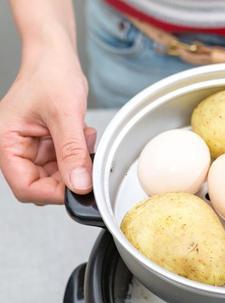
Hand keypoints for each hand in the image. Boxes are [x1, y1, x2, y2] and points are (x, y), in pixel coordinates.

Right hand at [0, 33, 94, 203]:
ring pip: (57, 175)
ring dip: (76, 163)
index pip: (25, 187)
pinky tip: (83, 134)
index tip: (78, 188)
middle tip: (86, 159)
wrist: (56, 56)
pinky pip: (66, 162)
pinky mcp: (49, 144)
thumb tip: (78, 184)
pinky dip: (79, 154)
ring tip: (83, 137)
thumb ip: (72, 153)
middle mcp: (17, 148)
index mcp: (7, 142)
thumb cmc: (50, 74)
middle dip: (69, 175)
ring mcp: (34, 147)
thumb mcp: (65, 115)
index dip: (53, 193)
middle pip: (42, 185)